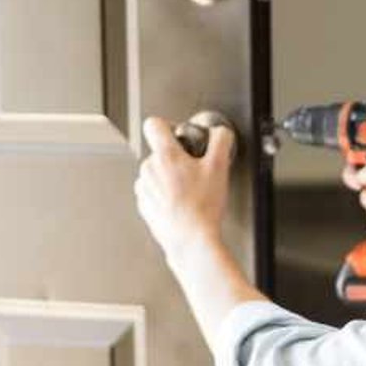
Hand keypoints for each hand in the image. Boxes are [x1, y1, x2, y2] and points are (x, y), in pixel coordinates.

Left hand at [134, 116, 234, 260]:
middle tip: (194, 172)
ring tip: (189, 191)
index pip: (154, 125)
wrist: (191, 240)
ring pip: (155, 173)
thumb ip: (221, 140)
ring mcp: (144, 189)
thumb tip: (220, 133)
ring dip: (169, 178)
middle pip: (159, 152)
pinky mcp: (144, 206)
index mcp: (165, 156)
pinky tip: (182, 204)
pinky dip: (165, 195)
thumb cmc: (203, 207)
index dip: (168, 125)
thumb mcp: (220, 167)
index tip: (179, 136)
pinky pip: (153, 193)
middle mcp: (149, 170)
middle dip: (176, 158)